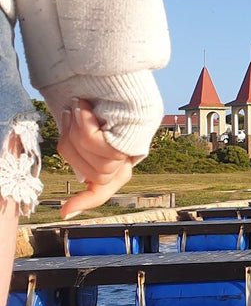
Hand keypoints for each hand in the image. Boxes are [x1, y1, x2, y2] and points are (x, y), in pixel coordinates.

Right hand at [58, 102, 134, 219]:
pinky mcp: (126, 146)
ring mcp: (125, 158)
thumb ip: (82, 154)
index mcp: (114, 171)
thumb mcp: (94, 139)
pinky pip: (91, 141)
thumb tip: (66, 201)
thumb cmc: (111, 116)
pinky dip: (84, 122)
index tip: (64, 212)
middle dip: (74, 141)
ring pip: (85, 153)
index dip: (83, 203)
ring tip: (84, 108)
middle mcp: (120, 168)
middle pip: (84, 168)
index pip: (99, 193)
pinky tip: (85, 107)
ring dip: (79, 127)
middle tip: (79, 117)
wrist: (131, 92)